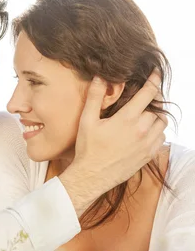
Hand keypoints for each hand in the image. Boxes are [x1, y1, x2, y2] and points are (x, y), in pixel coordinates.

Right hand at [59, 70, 166, 215]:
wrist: (91, 177)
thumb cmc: (88, 149)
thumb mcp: (87, 120)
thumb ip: (95, 96)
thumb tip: (101, 76)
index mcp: (127, 118)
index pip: (148, 92)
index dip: (154, 80)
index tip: (156, 73)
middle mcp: (141, 130)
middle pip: (156, 108)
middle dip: (151, 102)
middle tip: (143, 101)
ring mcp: (146, 144)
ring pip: (162, 123)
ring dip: (156, 117)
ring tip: (145, 116)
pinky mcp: (147, 156)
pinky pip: (162, 139)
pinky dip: (157, 133)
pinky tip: (146, 133)